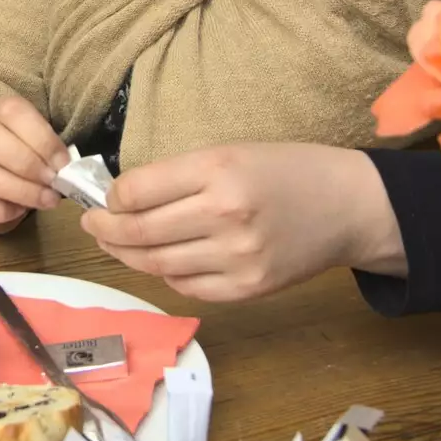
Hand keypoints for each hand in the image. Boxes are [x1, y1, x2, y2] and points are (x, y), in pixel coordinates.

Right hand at [0, 96, 67, 232]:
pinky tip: (18, 211)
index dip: (41, 138)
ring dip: (15, 189)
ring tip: (43, 200)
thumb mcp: (33, 140)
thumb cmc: (16, 152)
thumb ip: (47, 150)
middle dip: (27, 164)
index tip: (63, 164)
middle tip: (53, 183)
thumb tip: (65, 170)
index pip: (13, 113)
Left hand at [79, 143, 404, 301]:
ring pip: (157, 265)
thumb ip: (180, 175)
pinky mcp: (248, 288)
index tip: (104, 198)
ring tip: (115, 245)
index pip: (137, 191)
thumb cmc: (288, 170)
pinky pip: (187, 287)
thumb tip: (124, 198)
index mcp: (219, 170)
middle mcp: (225, 215)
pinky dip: (166, 275)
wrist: (349, 206)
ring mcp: (237, 258)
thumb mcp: (232, 152)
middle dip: (105, 231)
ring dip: (127, 256)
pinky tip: (161, 261)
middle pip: (140, 233)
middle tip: (92, 225)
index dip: (110, 198)